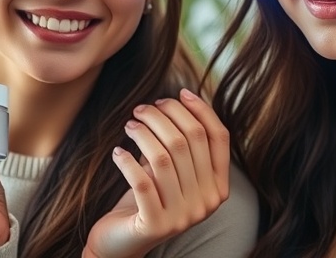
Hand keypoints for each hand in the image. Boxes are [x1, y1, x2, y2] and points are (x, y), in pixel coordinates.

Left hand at [84, 89, 230, 257]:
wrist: (123, 243)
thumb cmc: (149, 198)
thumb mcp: (173, 171)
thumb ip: (184, 145)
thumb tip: (181, 99)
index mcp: (218, 187)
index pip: (218, 137)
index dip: (201, 110)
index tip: (179, 92)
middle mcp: (206, 202)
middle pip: (189, 141)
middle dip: (165, 116)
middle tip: (143, 108)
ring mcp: (183, 216)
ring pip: (164, 158)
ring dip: (144, 133)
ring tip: (130, 125)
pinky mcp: (156, 224)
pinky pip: (142, 182)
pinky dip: (127, 162)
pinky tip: (117, 152)